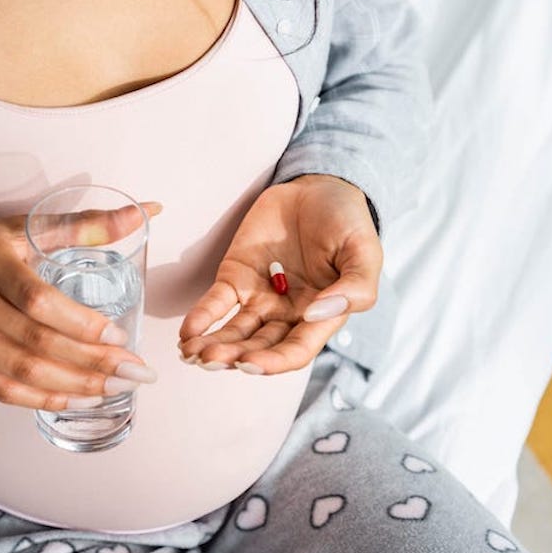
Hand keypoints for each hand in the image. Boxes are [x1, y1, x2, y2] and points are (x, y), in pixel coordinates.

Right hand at [0, 203, 162, 410]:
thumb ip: (84, 225)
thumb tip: (146, 212)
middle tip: (136, 371)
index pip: (37, 299)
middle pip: (34, 342)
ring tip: (116, 387)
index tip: (120, 336)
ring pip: (19, 372)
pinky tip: (75, 398)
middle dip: (92, 363)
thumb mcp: (22, 228)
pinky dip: (42, 399)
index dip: (81, 323)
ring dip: (74, 385)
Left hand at [178, 174, 381, 374]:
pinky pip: (215, 303)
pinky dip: (200, 318)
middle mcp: (286, 315)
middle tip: (208, 360)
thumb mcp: (365, 253)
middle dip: (232, 356)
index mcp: (320, 318)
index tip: (248, 364)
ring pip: (232, 331)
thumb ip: (355, 288)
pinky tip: (187, 332)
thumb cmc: (347, 223)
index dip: (272, 363)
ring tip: (190, 354)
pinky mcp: (235, 277)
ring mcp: (258, 297)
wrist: (316, 188)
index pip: (294, 352)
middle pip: (257, 346)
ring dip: (211, 345)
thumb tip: (316, 314)